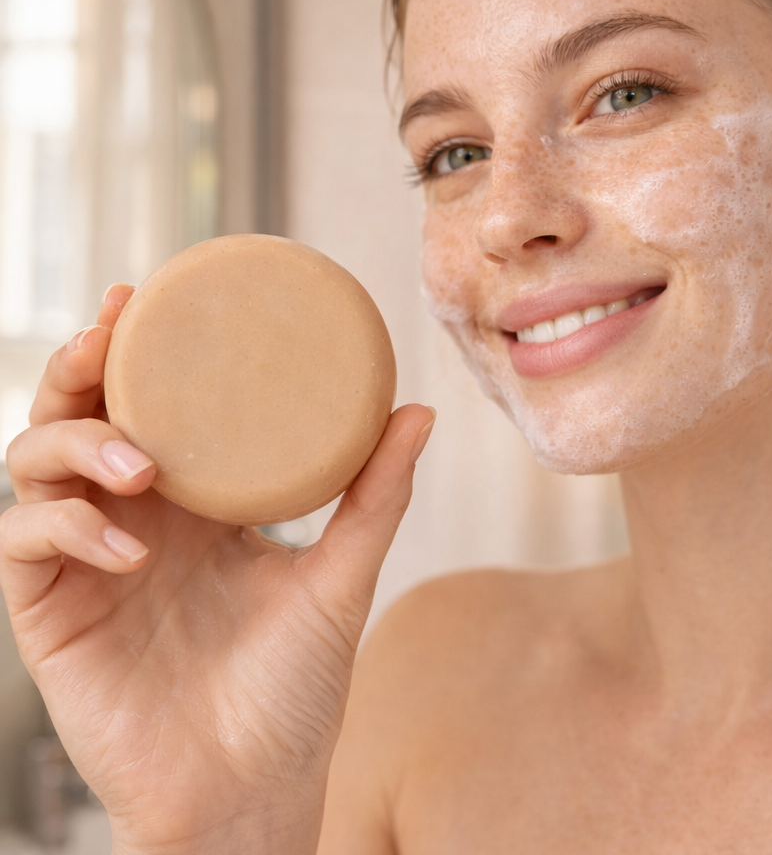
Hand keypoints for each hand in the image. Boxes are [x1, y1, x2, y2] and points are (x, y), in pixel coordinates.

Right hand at [0, 285, 433, 854]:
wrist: (257, 789)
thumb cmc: (296, 689)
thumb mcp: (340, 577)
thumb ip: (374, 494)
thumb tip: (418, 409)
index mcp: (195, 501)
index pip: (147, 405)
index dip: (132, 348)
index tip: (146, 296)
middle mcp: (135, 519)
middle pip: (76, 417)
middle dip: (80, 370)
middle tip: (110, 337)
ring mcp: (88, 563)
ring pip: (33, 466)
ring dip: (77, 446)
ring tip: (142, 464)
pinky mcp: (51, 615)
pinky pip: (28, 546)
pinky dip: (69, 529)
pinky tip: (131, 550)